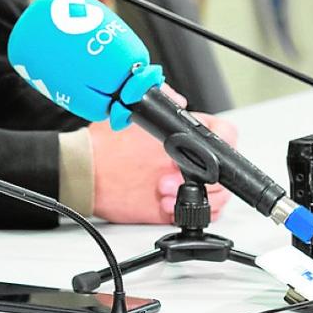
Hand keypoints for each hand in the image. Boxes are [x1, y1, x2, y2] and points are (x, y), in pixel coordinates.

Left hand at [88, 116, 233, 223]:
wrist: (87, 175)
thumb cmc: (106, 144)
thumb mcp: (131, 116)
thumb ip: (155, 102)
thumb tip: (177, 98)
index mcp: (182, 134)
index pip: (222, 133)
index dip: (224, 141)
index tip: (211, 152)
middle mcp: (188, 158)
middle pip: (225, 170)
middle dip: (206, 179)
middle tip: (170, 178)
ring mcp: (185, 182)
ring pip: (218, 195)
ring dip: (197, 197)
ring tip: (162, 191)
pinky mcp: (177, 204)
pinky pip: (204, 213)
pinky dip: (189, 212)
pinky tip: (165, 204)